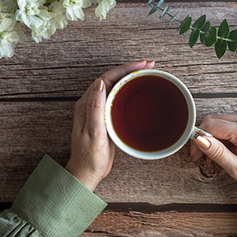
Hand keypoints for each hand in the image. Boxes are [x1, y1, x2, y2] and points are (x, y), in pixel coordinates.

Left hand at [66, 60, 155, 190]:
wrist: (87, 172)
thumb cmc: (89, 156)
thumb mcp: (93, 132)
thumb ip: (96, 108)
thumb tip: (101, 83)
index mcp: (87, 104)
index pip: (107, 78)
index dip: (124, 69)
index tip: (141, 64)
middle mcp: (92, 103)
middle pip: (112, 79)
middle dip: (130, 69)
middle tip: (149, 65)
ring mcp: (99, 110)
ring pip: (116, 86)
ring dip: (131, 77)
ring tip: (147, 72)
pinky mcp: (106, 117)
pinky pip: (118, 97)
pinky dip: (129, 90)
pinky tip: (139, 91)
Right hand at [190, 114, 236, 190]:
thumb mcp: (236, 168)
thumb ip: (217, 152)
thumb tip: (199, 138)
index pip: (212, 125)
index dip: (199, 138)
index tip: (196, 154)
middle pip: (215, 120)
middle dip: (204, 136)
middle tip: (201, 155)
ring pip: (222, 121)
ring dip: (213, 136)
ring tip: (214, 156)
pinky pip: (232, 124)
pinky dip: (223, 135)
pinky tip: (225, 150)